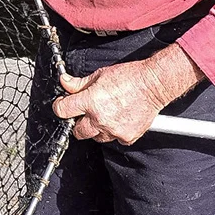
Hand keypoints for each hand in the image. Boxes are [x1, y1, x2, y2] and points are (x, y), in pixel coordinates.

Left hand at [52, 44, 205, 144]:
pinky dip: (114, 132)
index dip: (60, 106)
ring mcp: (114, 130)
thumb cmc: (129, 77)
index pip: (63, 110)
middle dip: (78, 123)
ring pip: (96, 137)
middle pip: (77, 131)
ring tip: (104, 115)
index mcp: (90, 101)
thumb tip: (65, 82)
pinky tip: (117, 120)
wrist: (154, 84)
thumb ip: (79, 83)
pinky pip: (114, 140)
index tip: (62, 105)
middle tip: (84, 113)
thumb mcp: (100, 74)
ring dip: (96, 129)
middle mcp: (100, 118)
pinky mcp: (127, 137)